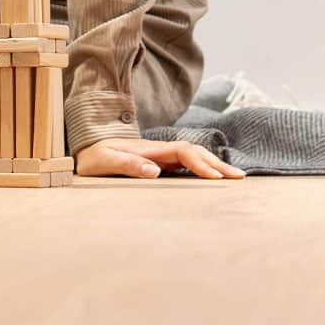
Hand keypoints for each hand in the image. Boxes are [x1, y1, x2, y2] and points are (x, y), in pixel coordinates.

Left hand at [73, 137, 243, 180]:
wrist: (86, 146)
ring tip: (234, 177)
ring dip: (214, 164)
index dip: (201, 164)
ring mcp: (160, 155)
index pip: (183, 152)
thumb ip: (128, 165)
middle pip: (195, 152)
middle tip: (239, 178)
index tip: (216, 178)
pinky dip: (202, 168)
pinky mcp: (158, 162)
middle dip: (217, 164)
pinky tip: (212, 176)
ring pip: (193, 156)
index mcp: (150, 149)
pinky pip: (186, 163)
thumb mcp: (105, 162)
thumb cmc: (93, 156)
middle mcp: (159, 150)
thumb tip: (154, 171)